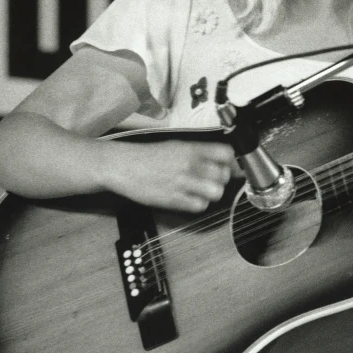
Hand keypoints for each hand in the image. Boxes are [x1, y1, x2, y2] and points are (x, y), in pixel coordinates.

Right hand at [103, 139, 238, 211]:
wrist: (122, 165)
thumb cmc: (149, 156)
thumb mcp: (177, 145)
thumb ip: (200, 152)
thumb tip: (224, 160)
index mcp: (191, 148)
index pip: (226, 154)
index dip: (231, 162)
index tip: (227, 167)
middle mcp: (190, 164)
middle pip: (224, 176)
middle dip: (221, 180)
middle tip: (212, 180)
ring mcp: (182, 182)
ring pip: (216, 192)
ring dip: (212, 193)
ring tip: (202, 191)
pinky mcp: (173, 199)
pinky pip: (200, 206)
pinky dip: (198, 204)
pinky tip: (190, 199)